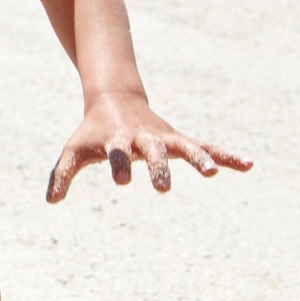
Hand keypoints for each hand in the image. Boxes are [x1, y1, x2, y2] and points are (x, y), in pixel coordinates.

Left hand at [45, 95, 251, 201]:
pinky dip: (226, 155)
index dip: (118, 165)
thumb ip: (62, 173)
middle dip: (158, 167)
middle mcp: (143, 137)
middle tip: (163, 189)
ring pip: (185, 146)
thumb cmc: (92, 131)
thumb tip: (51, 201)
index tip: (121, 182)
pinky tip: (248, 165)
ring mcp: (164, 138)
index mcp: (117, 139)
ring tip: (213, 174)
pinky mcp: (178, 140)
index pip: (117, 153)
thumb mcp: (75, 149)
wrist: (114, 99)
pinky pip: (206, 147)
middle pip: (153, 151)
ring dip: (198, 158)